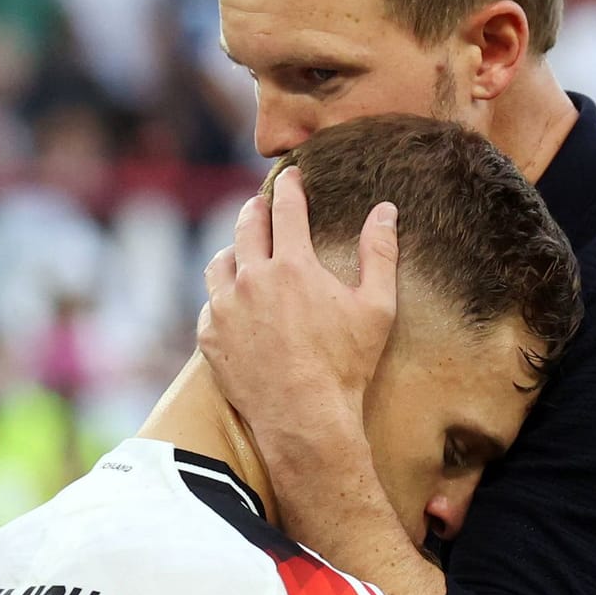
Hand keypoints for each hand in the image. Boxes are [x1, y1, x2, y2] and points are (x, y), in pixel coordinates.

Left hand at [198, 166, 400, 445]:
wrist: (304, 419)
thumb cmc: (346, 365)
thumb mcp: (376, 308)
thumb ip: (379, 253)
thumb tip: (386, 210)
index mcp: (293, 265)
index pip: (286, 209)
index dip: (290, 187)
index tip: (292, 175)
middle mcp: (252, 279)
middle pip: (246, 226)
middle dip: (256, 208)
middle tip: (262, 203)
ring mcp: (225, 308)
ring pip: (220, 261)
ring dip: (234, 249)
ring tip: (243, 250)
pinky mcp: (210, 337)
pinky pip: (210, 303)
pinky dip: (222, 295)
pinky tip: (232, 301)